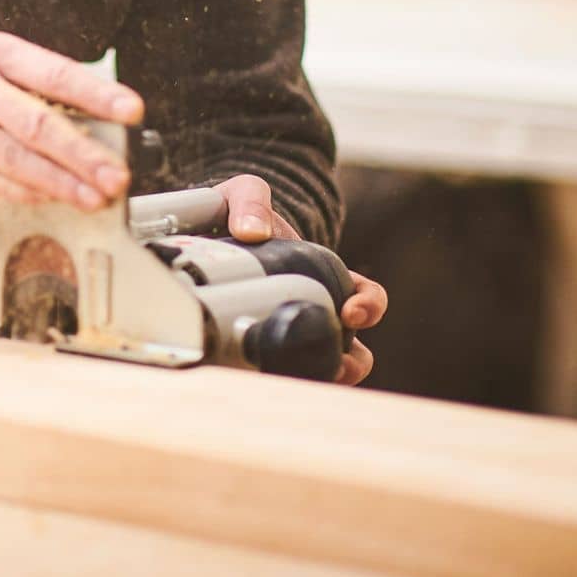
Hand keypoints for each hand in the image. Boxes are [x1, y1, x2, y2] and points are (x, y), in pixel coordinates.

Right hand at [0, 31, 143, 208]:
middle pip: (38, 124)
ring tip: (93, 197)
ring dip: (60, 182)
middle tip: (118, 176)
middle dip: (85, 154)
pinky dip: (21, 191)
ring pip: (15, 158)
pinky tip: (47, 198)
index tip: (132, 111)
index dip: (97, 95)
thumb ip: (24, 78)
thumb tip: (84, 112)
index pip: (54, 73)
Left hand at [215, 175, 387, 385]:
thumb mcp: (244, 195)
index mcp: (323, 275)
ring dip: (319, 378)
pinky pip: (273, 369)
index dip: (368, 306)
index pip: (366, 297)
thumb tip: (252, 232)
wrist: (207, 232)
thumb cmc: (237, 213)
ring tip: (305, 382)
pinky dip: (273, 378)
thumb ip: (249, 203)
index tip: (351, 311)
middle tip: (337, 364)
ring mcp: (286, 328)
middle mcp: (313, 307)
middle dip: (352, 362)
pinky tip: (257, 380)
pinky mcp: (254, 345)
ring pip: (318, 367)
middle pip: (352, 349)